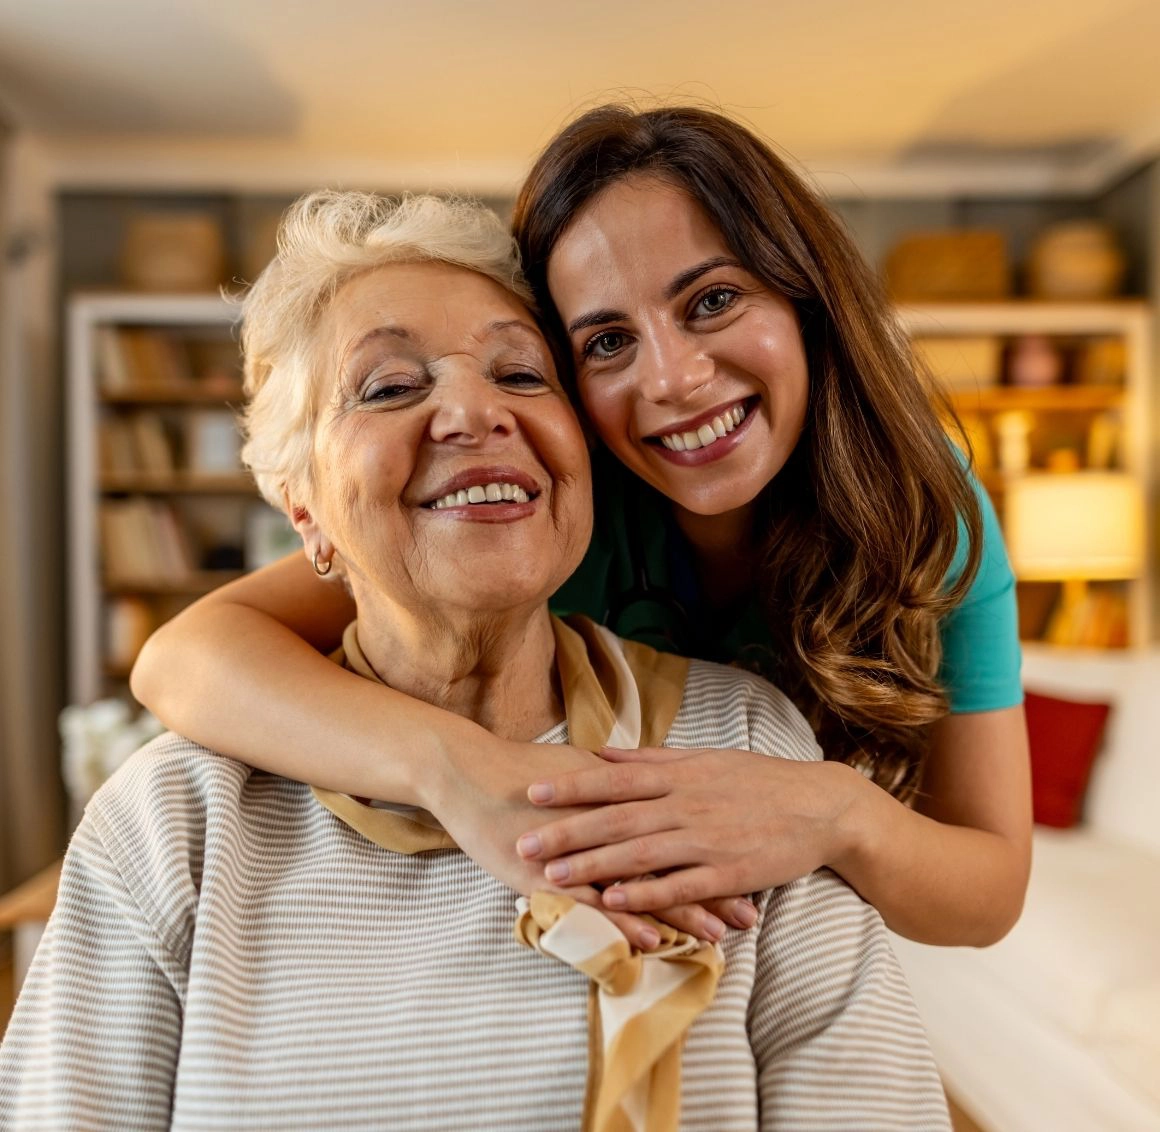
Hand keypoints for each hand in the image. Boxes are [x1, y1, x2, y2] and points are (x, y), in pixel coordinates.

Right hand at [424, 732, 751, 946]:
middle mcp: (606, 821)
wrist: (466, 770)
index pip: (677, 825)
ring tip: (720, 935)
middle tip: (749, 912)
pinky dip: (625, 920)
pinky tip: (653, 940)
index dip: (713, 847)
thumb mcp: (578, 769)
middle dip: (712, 886)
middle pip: (669, 856)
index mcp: (616, 794)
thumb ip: (614, 779)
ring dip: (681, 911)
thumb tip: (644, 778)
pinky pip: (594, 902)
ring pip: (640, 884)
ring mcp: (578, 850)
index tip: (750, 865)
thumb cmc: (521, 771)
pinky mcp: (547, 873)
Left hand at [516, 746, 861, 911]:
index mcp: (680, 774)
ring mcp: (708, 838)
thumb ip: (652, 759)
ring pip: (642, 852)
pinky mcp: (730, 872)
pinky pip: (682, 884)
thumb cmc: (759, 781)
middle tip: (524, 842)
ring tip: (554, 876)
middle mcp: (688, 803)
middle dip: (568, 831)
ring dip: (595, 865)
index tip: (533, 792)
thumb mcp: (705, 759)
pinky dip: (648, 892)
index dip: (572, 786)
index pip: (615, 778)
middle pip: (618, 817)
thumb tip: (604, 751)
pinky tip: (616, 900)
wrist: (822, 806)